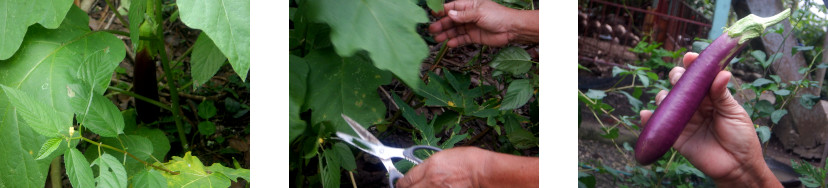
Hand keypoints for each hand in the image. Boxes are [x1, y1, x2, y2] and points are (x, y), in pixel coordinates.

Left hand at [396, 147, 537, 187]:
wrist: (483, 171)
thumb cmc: (469, 161)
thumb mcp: (444, 156)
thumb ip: (429, 165)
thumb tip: (420, 171)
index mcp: (430, 167)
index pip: (406, 179)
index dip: (401, 182)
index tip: (401, 183)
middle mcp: (431, 181)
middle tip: (406, 187)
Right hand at [428, 0, 537, 46]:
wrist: (511, 29)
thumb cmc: (497, 16)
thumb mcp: (479, 13)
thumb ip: (463, 15)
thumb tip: (449, 14)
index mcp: (469, 5)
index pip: (452, 7)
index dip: (442, 11)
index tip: (433, 15)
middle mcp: (468, 16)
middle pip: (451, 20)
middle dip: (442, 24)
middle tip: (432, 30)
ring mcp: (471, 26)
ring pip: (455, 30)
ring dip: (446, 34)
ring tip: (437, 39)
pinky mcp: (474, 37)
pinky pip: (462, 39)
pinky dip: (455, 41)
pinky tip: (449, 44)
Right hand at [640, 52, 779, 186]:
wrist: (738, 166)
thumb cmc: (741, 137)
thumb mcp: (735, 112)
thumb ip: (723, 94)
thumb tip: (722, 73)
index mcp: (710, 96)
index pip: (698, 77)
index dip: (692, 65)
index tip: (690, 57)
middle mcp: (694, 105)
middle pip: (678, 85)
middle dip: (676, 78)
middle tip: (680, 79)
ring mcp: (683, 120)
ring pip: (666, 101)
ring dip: (663, 97)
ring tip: (668, 99)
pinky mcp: (675, 136)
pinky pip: (658, 125)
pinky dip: (649, 119)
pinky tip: (647, 115)